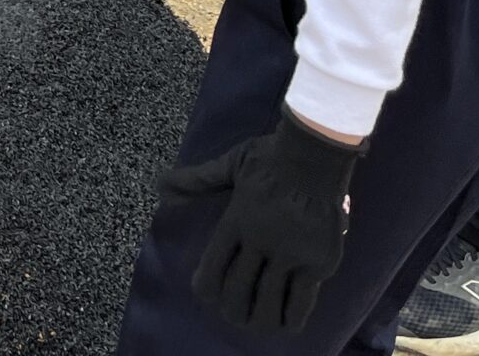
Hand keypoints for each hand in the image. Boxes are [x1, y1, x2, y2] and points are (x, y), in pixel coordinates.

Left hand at [161, 110, 363, 333]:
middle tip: (236, 316)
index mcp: (234, 222)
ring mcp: (288, 254)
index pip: (212, 267)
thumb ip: (197, 181)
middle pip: (237, 291)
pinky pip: (302, 301)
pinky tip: (287, 324)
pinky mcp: (317, 262)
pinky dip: (291, 318)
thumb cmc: (271, 157)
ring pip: (267, 302)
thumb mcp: (229, 165)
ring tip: (258, 323)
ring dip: (259, 318)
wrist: (316, 154)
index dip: (207, 288)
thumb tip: (161, 187)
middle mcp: (258, 242)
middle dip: (233, 309)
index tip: (208, 297)